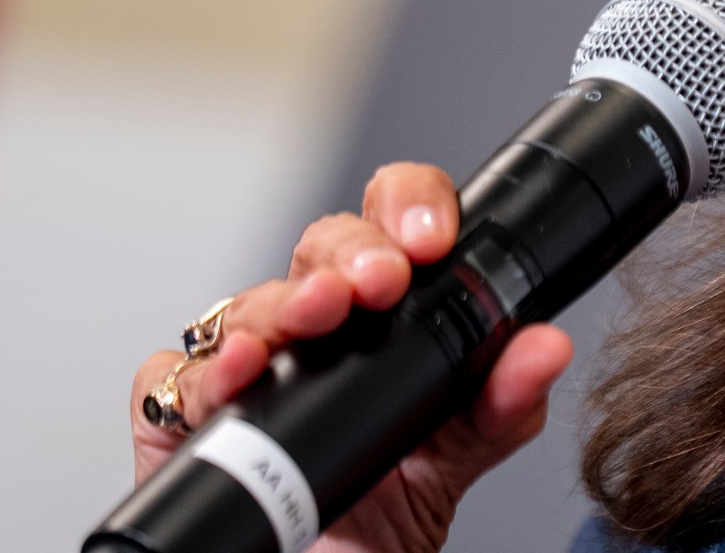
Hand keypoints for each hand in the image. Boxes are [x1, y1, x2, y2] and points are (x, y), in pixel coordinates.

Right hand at [128, 162, 573, 552]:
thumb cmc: (378, 517)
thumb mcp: (456, 459)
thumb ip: (504, 403)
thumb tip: (547, 346)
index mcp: (383, 315)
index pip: (394, 223)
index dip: (409, 207)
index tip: (434, 238)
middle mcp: (313, 327)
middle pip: (323, 246)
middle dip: (353, 250)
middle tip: (383, 279)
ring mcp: (244, 364)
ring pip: (253, 301)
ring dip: (288, 301)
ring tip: (320, 313)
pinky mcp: (181, 413)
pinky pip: (177, 373)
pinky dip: (209, 369)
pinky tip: (243, 371)